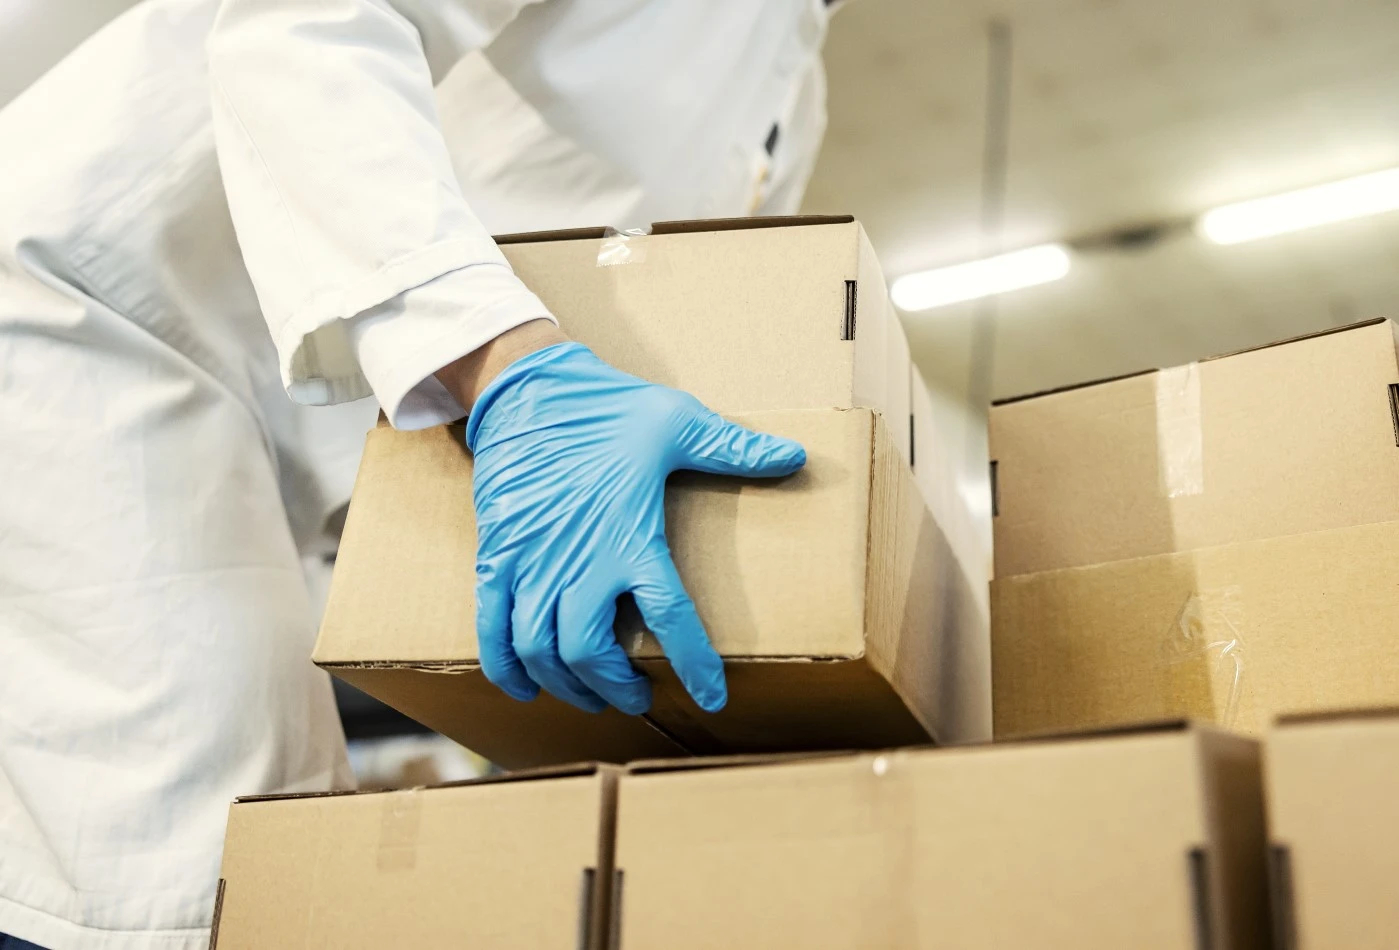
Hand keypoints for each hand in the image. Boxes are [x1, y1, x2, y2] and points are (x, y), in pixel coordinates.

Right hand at [460, 341, 805, 714]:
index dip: (693, 664)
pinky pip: (490, 628)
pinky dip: (504, 665)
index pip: (671, 618)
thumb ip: (733, 449)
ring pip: (541, 651)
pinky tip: (522, 684)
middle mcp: (578, 561)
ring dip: (566, 684)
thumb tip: (797, 456)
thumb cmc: (606, 408)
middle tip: (636, 695)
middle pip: (589, 652)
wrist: (529, 390)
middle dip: (615, 686)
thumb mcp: (677, 423)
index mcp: (630, 537)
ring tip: (591, 693)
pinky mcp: (496, 558)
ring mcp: (531, 563)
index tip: (711, 696)